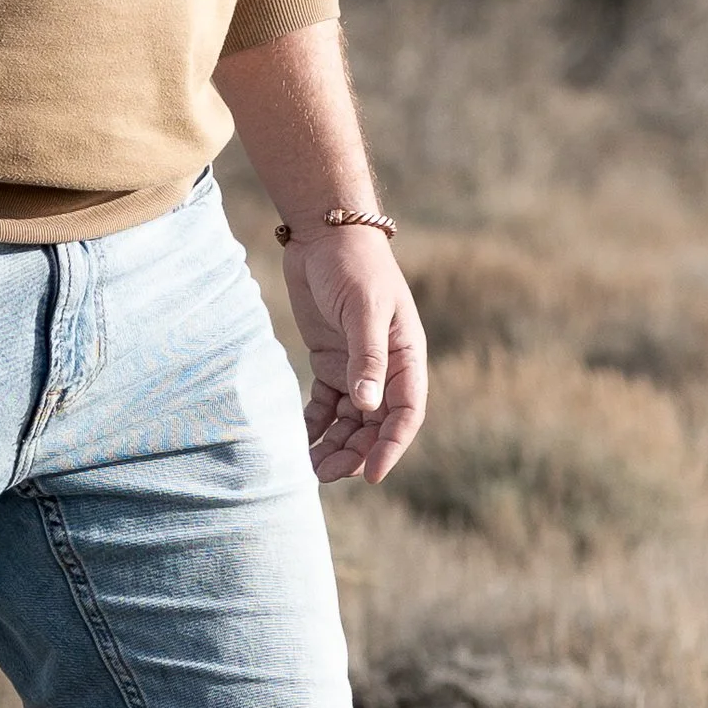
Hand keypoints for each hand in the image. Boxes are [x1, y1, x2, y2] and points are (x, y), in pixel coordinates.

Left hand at [283, 226, 427, 484]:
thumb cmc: (353, 265)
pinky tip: (301, 441)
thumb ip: (366, 358)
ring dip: (335, 444)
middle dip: (355, 452)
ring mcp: (356, 365)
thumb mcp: (363, 309)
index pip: (405, 414)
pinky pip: (326, 403)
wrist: (324, 232)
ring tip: (310, 468)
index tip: (371, 475)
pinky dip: (316, 424)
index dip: (391, 447)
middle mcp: (385, 367)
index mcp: (406, 356)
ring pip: (350, 419)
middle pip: (375, 424)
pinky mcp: (329, 360)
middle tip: (326, 475)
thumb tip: (369, 407)